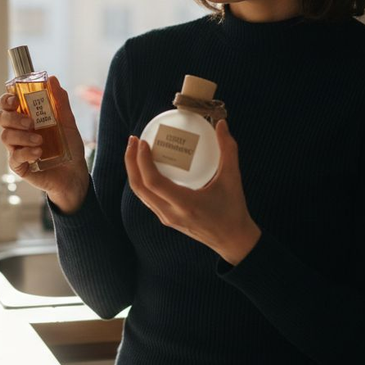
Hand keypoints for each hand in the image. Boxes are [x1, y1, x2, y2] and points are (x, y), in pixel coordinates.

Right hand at [0, 76, 90, 212]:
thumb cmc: (69, 147)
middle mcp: (18, 132)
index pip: (7, 104)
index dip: (6, 99)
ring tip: (39, 141)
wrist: (75, 174)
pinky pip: (13, 156)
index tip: (15, 99)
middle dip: (12, 117)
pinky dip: (25, 152)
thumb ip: (60, 102)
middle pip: (0, 117)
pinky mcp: (18, 166)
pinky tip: (38, 153)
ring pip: (5, 136)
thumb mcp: (68, 122)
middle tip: (30, 122)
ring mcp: (16, 148)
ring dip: (22, 136)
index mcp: (26, 117)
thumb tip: (52, 79)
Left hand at [125, 119, 260, 264]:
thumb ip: (228, 150)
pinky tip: (146, 166)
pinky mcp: (166, 219)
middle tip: (134, 140)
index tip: (143, 142)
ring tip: (135, 150)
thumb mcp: (233, 178)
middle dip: (131, 162)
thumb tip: (221, 124)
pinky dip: (142, 181)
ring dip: (133, 171)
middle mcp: (171, 213)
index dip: (142, 161)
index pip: (153, 182)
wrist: (232, 240)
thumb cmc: (233, 210)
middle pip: (139, 188)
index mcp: (185, 204)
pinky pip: (147, 198)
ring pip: (140, 194)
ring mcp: (166, 218)